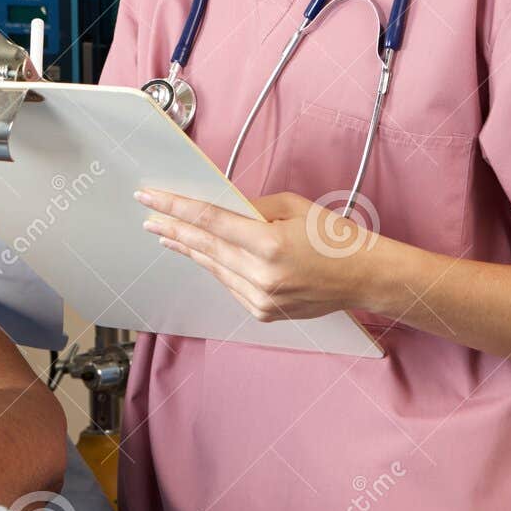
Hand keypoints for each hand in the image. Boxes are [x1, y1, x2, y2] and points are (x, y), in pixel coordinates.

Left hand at [135, 188, 380, 321]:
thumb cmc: (333, 237)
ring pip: (213, 267)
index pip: (209, 220)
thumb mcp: (292, 206)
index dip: (174, 207)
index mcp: (270, 243)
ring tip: (166, 234)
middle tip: (147, 216)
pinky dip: (216, 268)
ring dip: (188, 250)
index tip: (149, 198)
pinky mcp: (263, 312)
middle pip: (204, 246)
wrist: (363, 277)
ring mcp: (261, 298)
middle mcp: (262, 275)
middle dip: (172, 229)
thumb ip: (251, 208)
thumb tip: (218, 207)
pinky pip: (229, 285)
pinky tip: (203, 256)